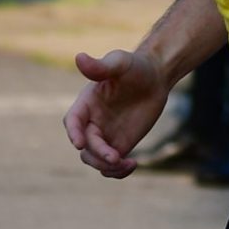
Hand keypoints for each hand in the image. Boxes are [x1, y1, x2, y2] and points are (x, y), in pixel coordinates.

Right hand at [64, 48, 170, 177]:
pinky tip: (133, 163)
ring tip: (127, 162)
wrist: (156, 77)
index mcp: (86, 102)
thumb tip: (79, 57)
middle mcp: (92, 121)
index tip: (80, 144)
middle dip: (97, 154)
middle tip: (116, 157)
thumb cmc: (135, 66)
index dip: (73, 133)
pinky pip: (112, 165)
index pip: (72, 121)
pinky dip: (118, 171)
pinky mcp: (120, 145)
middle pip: (85, 146)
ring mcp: (105, 135)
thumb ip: (100, 66)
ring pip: (95, 160)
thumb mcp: (119, 62)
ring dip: (106, 166)